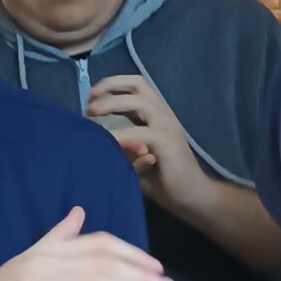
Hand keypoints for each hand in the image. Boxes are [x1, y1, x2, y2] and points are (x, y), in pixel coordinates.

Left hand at [84, 73, 205, 215]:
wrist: (192, 196)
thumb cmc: (164, 180)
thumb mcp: (137, 158)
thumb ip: (123, 145)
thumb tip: (99, 137)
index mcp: (156, 115)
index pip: (136, 87)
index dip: (113, 85)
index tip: (91, 96)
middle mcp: (163, 114)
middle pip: (137, 84)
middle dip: (110, 85)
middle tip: (89, 99)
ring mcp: (166, 125)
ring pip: (138, 101)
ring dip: (111, 103)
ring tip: (92, 112)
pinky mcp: (166, 141)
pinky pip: (138, 132)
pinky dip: (119, 135)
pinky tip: (107, 141)